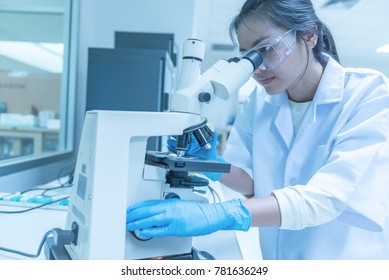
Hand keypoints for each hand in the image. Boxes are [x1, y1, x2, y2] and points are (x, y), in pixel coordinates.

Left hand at [126, 198, 250, 237]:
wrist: (211, 215)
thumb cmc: (198, 212)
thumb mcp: (180, 206)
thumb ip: (168, 209)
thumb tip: (156, 214)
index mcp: (170, 202)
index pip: (149, 203)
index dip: (137, 207)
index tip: (129, 210)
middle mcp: (170, 207)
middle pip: (147, 210)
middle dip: (134, 214)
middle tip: (125, 218)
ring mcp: (173, 217)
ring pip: (151, 219)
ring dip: (138, 222)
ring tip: (129, 224)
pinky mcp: (177, 227)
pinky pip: (161, 229)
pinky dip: (151, 230)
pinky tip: (143, 231)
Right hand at [167, 131, 222, 180]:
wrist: (211, 166)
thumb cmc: (211, 156)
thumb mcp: (212, 147)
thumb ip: (214, 139)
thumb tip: (216, 132)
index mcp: (197, 143)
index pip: (189, 137)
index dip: (184, 134)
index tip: (180, 131)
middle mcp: (191, 147)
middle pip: (182, 141)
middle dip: (176, 139)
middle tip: (171, 136)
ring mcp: (188, 152)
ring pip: (179, 147)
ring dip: (173, 144)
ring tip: (169, 142)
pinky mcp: (186, 156)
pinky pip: (178, 153)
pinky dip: (174, 150)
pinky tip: (170, 148)